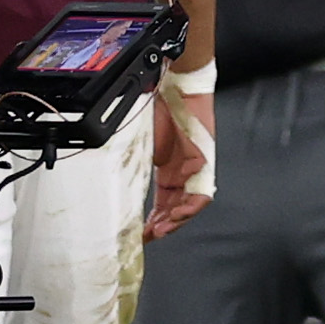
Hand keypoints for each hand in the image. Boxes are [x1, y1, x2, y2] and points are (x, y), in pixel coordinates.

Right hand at [148, 90, 214, 237]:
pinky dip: (190, 205)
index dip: (153, 220)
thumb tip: (119, 182)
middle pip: (177, 208)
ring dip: (177, 220)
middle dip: (163, 226)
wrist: (175, 87)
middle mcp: (182, 173)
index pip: (163, 204)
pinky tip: (177, 211)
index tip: (141, 233)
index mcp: (167, 170)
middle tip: (149, 236)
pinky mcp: (205, 161)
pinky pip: (202, 191)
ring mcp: (195, 168)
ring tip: (162, 229)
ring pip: (191, 204)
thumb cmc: (158, 109)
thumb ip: (135, 163)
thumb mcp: (141, 143)